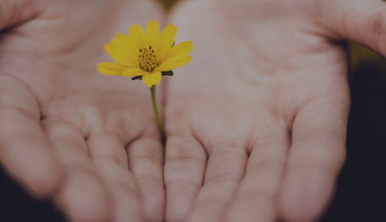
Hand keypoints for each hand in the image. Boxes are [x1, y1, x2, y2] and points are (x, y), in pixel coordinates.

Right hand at [0, 0, 164, 220]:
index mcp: (19, 88)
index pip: (13, 128)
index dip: (25, 154)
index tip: (43, 179)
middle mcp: (57, 117)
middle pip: (66, 158)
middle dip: (80, 188)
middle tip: (97, 216)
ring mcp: (100, 123)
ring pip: (109, 165)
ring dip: (120, 194)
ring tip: (133, 220)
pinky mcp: (137, 121)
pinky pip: (145, 155)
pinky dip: (152, 179)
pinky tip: (159, 204)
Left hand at [163, 0, 385, 220]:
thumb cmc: (282, 0)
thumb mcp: (327, 5)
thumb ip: (367, 21)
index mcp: (312, 101)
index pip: (317, 147)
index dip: (311, 177)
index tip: (300, 209)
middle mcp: (270, 128)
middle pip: (264, 177)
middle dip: (252, 207)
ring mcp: (226, 130)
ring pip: (219, 179)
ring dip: (210, 208)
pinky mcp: (187, 124)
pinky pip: (181, 161)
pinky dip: (175, 186)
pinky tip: (170, 211)